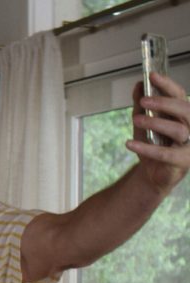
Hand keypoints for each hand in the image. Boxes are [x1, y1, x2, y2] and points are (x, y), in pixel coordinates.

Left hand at [127, 72, 189, 190]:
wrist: (152, 173)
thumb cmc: (153, 145)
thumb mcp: (143, 122)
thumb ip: (141, 106)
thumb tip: (138, 85)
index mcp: (182, 114)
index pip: (180, 95)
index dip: (167, 85)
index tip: (152, 76)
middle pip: (185, 109)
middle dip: (164, 102)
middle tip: (144, 100)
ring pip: (179, 130)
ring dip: (156, 122)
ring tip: (136, 119)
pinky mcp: (183, 161)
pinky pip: (166, 153)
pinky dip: (147, 148)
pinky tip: (130, 143)